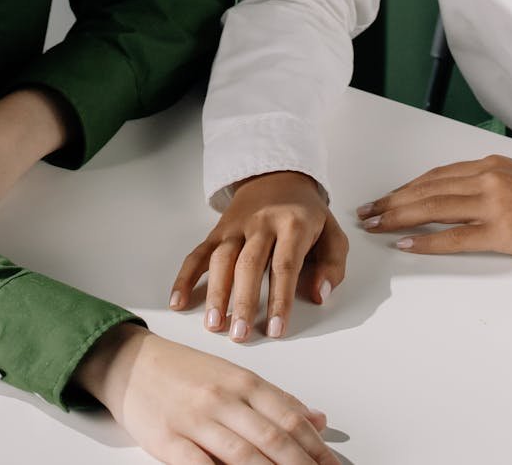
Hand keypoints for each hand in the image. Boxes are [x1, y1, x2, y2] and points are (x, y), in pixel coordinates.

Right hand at [75, 324, 339, 464]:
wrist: (130, 363)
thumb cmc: (183, 371)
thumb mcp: (233, 375)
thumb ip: (276, 399)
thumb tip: (318, 419)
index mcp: (243, 381)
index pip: (290, 418)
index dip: (316, 446)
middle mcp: (223, 399)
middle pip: (273, 439)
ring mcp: (196, 421)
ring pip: (245, 456)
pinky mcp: (168, 441)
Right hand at [171, 172, 347, 342]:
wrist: (278, 177)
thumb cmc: (307, 215)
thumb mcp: (333, 233)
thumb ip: (333, 265)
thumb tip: (318, 295)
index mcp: (293, 224)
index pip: (284, 266)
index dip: (279, 299)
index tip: (275, 329)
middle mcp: (261, 223)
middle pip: (249, 265)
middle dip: (243, 302)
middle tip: (239, 334)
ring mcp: (236, 226)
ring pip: (221, 259)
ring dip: (215, 293)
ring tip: (213, 324)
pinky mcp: (217, 230)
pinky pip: (198, 253)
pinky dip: (185, 277)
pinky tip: (177, 300)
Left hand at [356, 155, 511, 257]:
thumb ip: (491, 182)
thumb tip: (460, 193)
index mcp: (492, 165)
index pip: (435, 176)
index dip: (405, 188)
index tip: (384, 198)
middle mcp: (488, 179)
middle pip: (426, 190)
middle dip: (391, 202)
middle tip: (366, 213)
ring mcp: (494, 205)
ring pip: (433, 208)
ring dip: (398, 217)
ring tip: (375, 227)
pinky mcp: (503, 232)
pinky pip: (455, 237)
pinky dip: (427, 240)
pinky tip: (406, 244)